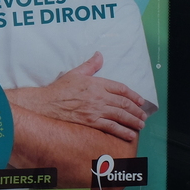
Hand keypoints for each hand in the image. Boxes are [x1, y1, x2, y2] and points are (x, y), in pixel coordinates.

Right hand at [7, 52, 147, 141]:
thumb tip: (99, 55)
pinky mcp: (92, 122)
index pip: (121, 88)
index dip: (133, 95)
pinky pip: (111, 127)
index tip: (140, 101)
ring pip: (121, 116)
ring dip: (133, 121)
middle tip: (143, 116)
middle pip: (124, 103)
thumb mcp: (75, 73)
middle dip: (136, 110)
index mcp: (97, 84)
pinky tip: (130, 135)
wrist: (47, 104)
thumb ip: (90, 65)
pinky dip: (123, 131)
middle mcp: (99, 97)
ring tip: (140, 125)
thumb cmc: (60, 89)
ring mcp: (96, 111)